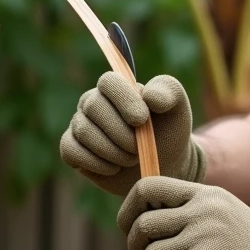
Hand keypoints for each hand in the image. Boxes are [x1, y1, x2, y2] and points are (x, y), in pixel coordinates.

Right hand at [60, 72, 204, 195]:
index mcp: (117, 86)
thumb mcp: (178, 108)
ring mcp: (79, 124)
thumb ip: (168, 92)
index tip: (142, 120)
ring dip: (113, 151)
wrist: (164, 164)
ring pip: (84, 132)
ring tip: (132, 158)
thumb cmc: (170, 131)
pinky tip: (115, 168)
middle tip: (139, 147)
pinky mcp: (71, 148)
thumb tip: (148, 95)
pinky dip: (96, 163)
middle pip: (94, 107)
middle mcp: (93, 101)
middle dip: (121, 132)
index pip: (108, 81)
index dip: (124, 100)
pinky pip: (71, 151)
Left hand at [117, 176, 249, 249]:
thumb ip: (187, 211)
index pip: (147, 187)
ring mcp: (204, 234)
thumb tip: (141, 226)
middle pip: (142, 225)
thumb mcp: (219, 212)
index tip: (131, 231)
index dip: (128, 210)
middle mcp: (201, 209)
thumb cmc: (246, 245)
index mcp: (202, 193)